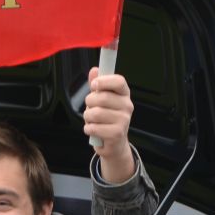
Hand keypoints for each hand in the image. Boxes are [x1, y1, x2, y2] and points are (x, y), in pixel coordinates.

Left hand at [83, 68, 135, 182]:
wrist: (114, 143)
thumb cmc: (107, 118)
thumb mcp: (101, 99)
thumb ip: (97, 84)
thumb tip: (94, 70)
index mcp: (124, 94)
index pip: (119, 81)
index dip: (105, 81)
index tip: (94, 85)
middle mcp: (127, 106)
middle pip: (101, 97)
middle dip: (89, 103)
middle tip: (91, 108)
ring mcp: (124, 121)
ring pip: (95, 113)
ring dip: (88, 117)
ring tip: (92, 120)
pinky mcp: (117, 134)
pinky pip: (94, 127)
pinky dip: (89, 129)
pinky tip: (94, 130)